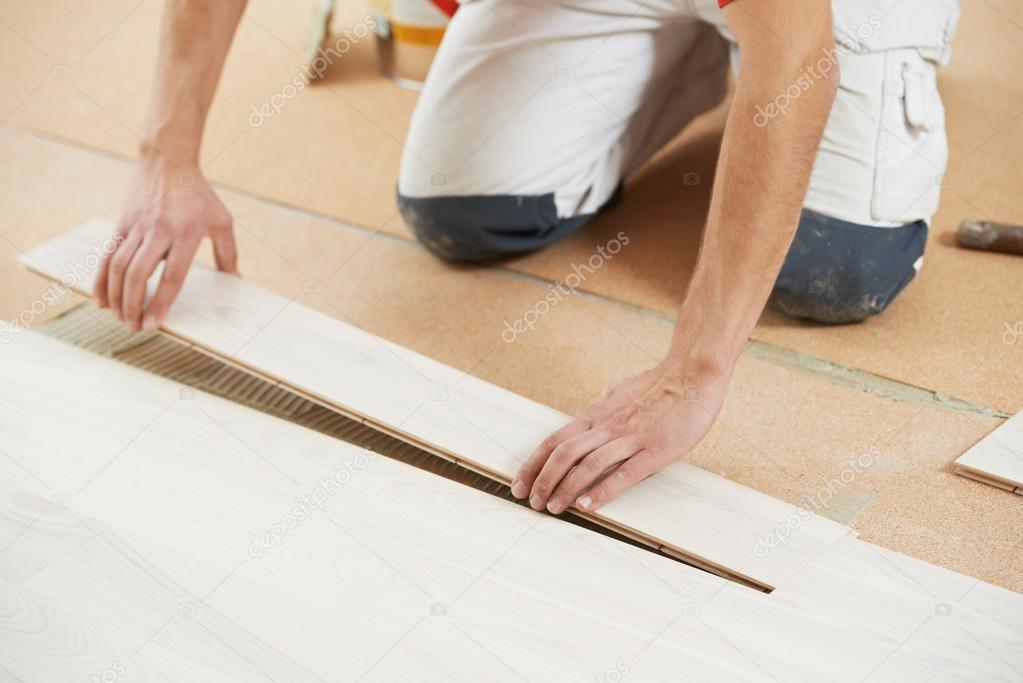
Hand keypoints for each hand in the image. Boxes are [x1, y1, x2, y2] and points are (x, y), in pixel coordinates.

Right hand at [95, 158, 237, 330]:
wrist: (167, 161)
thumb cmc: (199, 195)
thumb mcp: (222, 221)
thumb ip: (228, 254)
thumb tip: (236, 281)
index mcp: (187, 234)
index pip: (172, 276)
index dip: (160, 302)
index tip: (153, 324)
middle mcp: (159, 232)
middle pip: (138, 275)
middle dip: (133, 305)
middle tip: (134, 327)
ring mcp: (137, 227)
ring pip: (118, 267)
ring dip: (116, 297)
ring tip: (120, 318)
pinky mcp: (121, 224)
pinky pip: (107, 256)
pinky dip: (101, 280)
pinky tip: (101, 299)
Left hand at [511, 361, 730, 514]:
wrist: (693, 374)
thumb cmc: (658, 385)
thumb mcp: (619, 393)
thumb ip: (602, 410)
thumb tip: (588, 418)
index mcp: (597, 415)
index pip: (555, 441)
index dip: (533, 464)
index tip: (520, 484)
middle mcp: (607, 427)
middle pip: (564, 454)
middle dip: (543, 480)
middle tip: (531, 503)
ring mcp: (630, 439)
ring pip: (588, 464)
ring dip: (565, 488)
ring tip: (552, 508)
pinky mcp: (654, 451)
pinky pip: (623, 474)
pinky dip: (602, 491)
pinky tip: (587, 505)